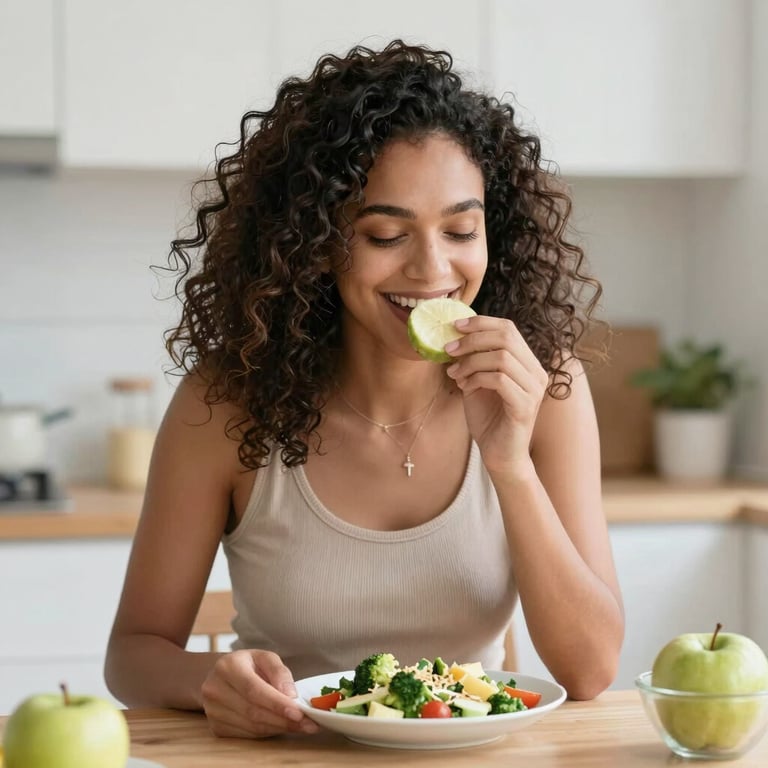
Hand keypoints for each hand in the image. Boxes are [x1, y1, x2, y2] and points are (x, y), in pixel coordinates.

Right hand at [200, 649, 319, 737]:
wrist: (222, 676)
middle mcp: (215, 689)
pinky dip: (267, 733)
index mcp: (227, 666)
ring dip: (278, 728)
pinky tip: (281, 727)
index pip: (254, 690)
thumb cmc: (248, 665)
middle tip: (308, 724)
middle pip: (253, 711)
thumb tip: (290, 695)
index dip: (276, 704)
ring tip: (301, 726)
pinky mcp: (216, 727)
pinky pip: (247, 735)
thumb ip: (279, 672)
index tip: (298, 713)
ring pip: (251, 727)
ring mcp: (212, 711)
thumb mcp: (265, 657)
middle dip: (283, 720)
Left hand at [444, 315, 548, 474]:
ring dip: (470, 362)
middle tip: (449, 348)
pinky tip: (464, 388)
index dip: (481, 323)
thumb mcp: (476, 382)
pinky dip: (476, 379)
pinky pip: (499, 380)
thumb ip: (471, 360)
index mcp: (527, 363)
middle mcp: (536, 372)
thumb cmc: (489, 418)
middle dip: (472, 339)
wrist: (500, 455)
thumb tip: (452, 337)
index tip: (454, 326)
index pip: (508, 328)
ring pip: (501, 357)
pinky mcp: (525, 406)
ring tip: (455, 374)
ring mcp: (533, 389)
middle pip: (506, 337)